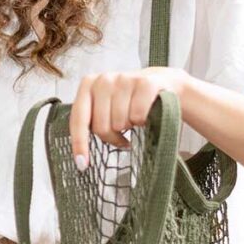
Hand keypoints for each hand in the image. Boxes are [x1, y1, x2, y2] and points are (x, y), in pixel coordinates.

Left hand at [70, 67, 190, 169]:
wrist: (165, 83)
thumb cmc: (130, 100)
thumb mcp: (106, 107)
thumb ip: (91, 121)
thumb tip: (81, 158)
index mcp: (88, 85)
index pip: (78, 120)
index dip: (79, 144)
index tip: (82, 164)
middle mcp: (104, 80)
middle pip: (101, 127)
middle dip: (112, 137)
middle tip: (122, 133)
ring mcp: (125, 79)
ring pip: (120, 123)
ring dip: (129, 127)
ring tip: (133, 119)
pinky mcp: (146, 83)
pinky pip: (137, 116)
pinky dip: (143, 121)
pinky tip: (145, 115)